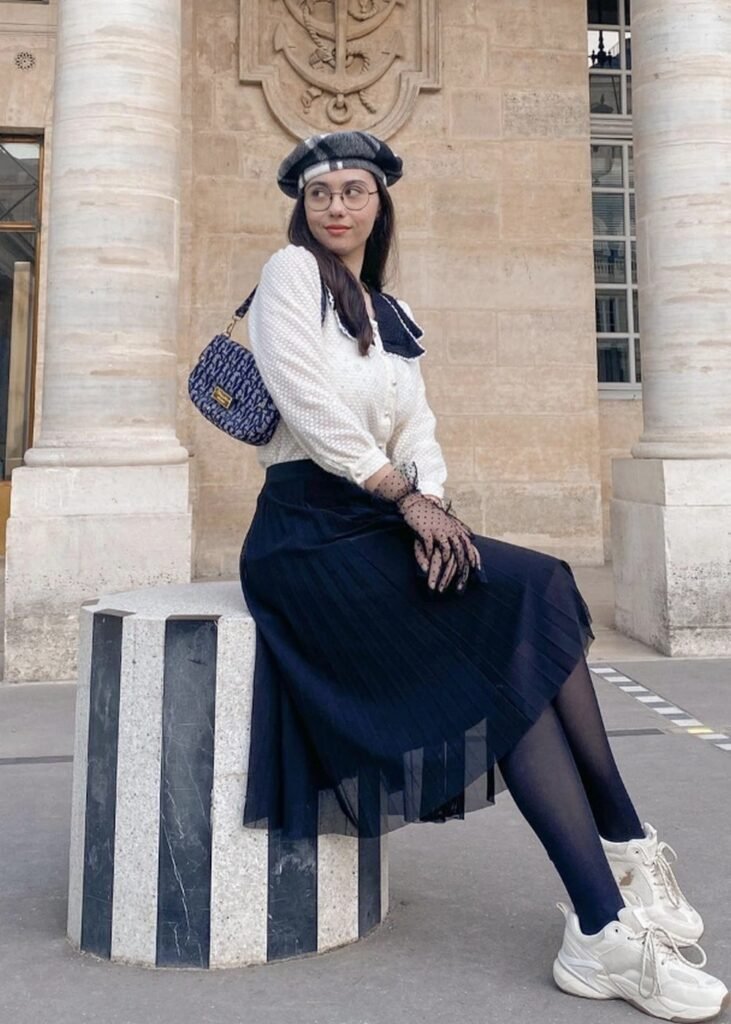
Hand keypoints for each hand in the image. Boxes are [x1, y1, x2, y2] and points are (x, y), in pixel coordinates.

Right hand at [372, 469, 480, 592]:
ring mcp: (438, 530)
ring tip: (441, 581)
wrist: (415, 503)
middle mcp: (450, 530)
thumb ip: (461, 528)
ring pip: (446, 552)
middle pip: (460, 552)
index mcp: (455, 529)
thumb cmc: (431, 514)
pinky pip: (431, 546)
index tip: (476, 571)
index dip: (473, 559)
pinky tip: (427, 566)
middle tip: (459, 585)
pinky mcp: (426, 530)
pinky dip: (430, 556)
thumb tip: (473, 537)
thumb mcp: (449, 520)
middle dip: (460, 570)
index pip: (469, 546)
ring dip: (444, 569)